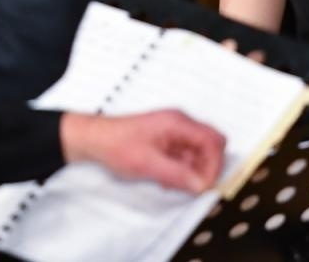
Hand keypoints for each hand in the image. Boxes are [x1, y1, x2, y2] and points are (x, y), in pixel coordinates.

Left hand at [61, 110, 226, 192]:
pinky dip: (180, 171)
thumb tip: (202, 185)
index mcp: (177, 122)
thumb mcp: (148, 164)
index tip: (205, 184)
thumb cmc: (116, 145)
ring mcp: (174, 132)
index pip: (212, 141)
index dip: (214, 164)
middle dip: (205, 168)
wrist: (94, 140)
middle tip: (191, 185)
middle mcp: (179, 124)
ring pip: (198, 154)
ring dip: (191, 172)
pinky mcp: (167, 141)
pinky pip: (185, 157)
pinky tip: (164, 180)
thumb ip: (178, 174)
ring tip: (170, 182)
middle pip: (210, 146)